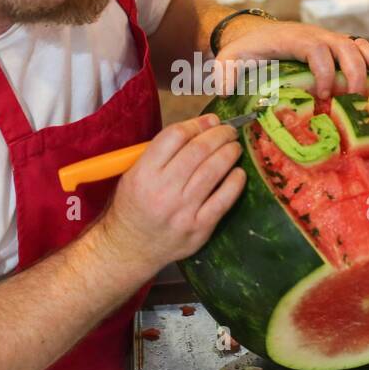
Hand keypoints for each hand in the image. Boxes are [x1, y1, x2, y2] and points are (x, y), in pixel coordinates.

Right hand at [99, 115, 245, 277]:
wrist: (129, 247)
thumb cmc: (134, 206)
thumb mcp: (134, 173)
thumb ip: (162, 151)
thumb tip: (203, 126)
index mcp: (144, 173)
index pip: (175, 136)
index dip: (197, 124)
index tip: (210, 121)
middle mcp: (163, 190)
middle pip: (198, 150)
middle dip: (219, 135)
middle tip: (229, 131)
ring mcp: (182, 210)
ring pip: (213, 171)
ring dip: (229, 153)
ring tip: (234, 147)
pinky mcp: (199, 228)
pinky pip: (223, 200)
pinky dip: (235, 182)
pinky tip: (239, 173)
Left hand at [213, 18, 368, 99]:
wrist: (253, 34)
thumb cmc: (244, 50)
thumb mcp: (229, 58)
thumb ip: (225, 71)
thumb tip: (224, 87)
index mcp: (295, 39)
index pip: (316, 49)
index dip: (325, 70)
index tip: (324, 94)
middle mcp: (319, 37)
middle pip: (345, 47)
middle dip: (356, 71)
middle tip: (358, 98)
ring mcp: (332, 42)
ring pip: (362, 48)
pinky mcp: (340, 51)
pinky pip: (367, 54)